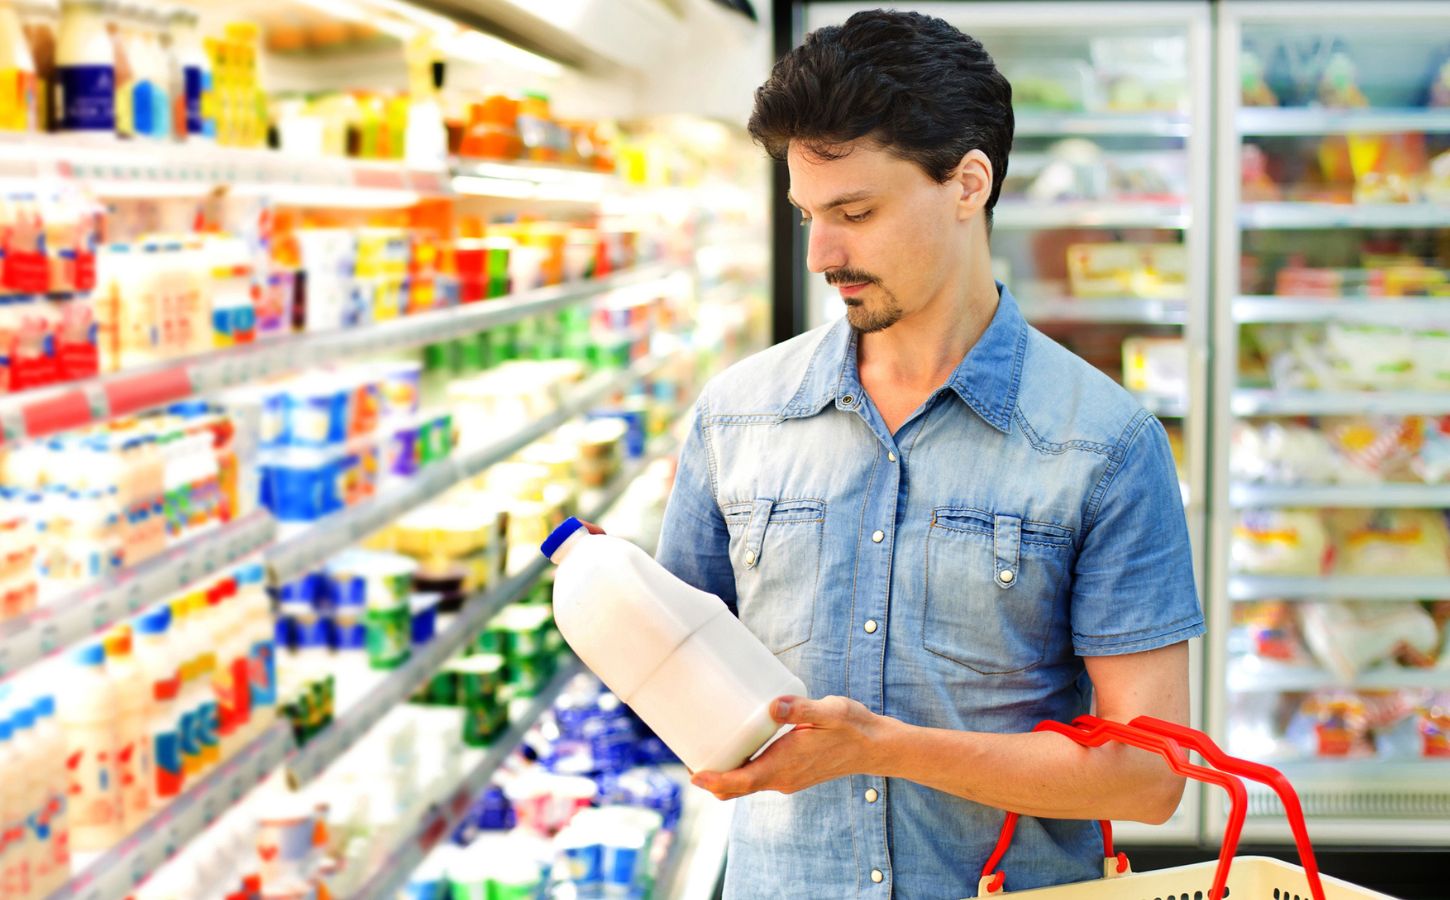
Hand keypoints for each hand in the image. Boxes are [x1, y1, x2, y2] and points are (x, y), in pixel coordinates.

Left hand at [690, 695, 889, 799]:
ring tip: (703, 749)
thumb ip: (802, 709)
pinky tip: (735, 747)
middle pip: (735, 788)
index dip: (714, 780)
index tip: (693, 775)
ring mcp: (786, 778)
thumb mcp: (829, 712)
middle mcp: (781, 778)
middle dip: (710, 778)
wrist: (875, 747)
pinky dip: (739, 770)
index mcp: (784, 767)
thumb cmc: (852, 727)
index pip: (741, 782)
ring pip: (745, 784)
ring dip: (723, 775)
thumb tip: (774, 705)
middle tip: (687, 755)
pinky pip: (756, 777)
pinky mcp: (790, 772)